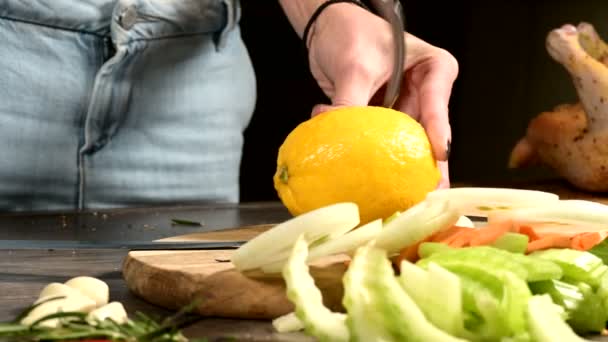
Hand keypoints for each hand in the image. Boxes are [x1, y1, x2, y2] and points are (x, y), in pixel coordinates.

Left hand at [306, 3, 458, 187]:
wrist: (325, 29)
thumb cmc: (350, 32)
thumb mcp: (356, 66)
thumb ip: (352, 103)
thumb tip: (343, 141)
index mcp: (435, 70)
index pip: (438, 105)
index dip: (438, 133)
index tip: (440, 156)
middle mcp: (424, 92)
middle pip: (424, 134)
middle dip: (418, 164)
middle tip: (421, 195)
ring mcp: (404, 107)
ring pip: (399, 143)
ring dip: (380, 157)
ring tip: (380, 186)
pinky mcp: (382, 118)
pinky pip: (376, 140)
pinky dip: (360, 147)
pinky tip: (345, 154)